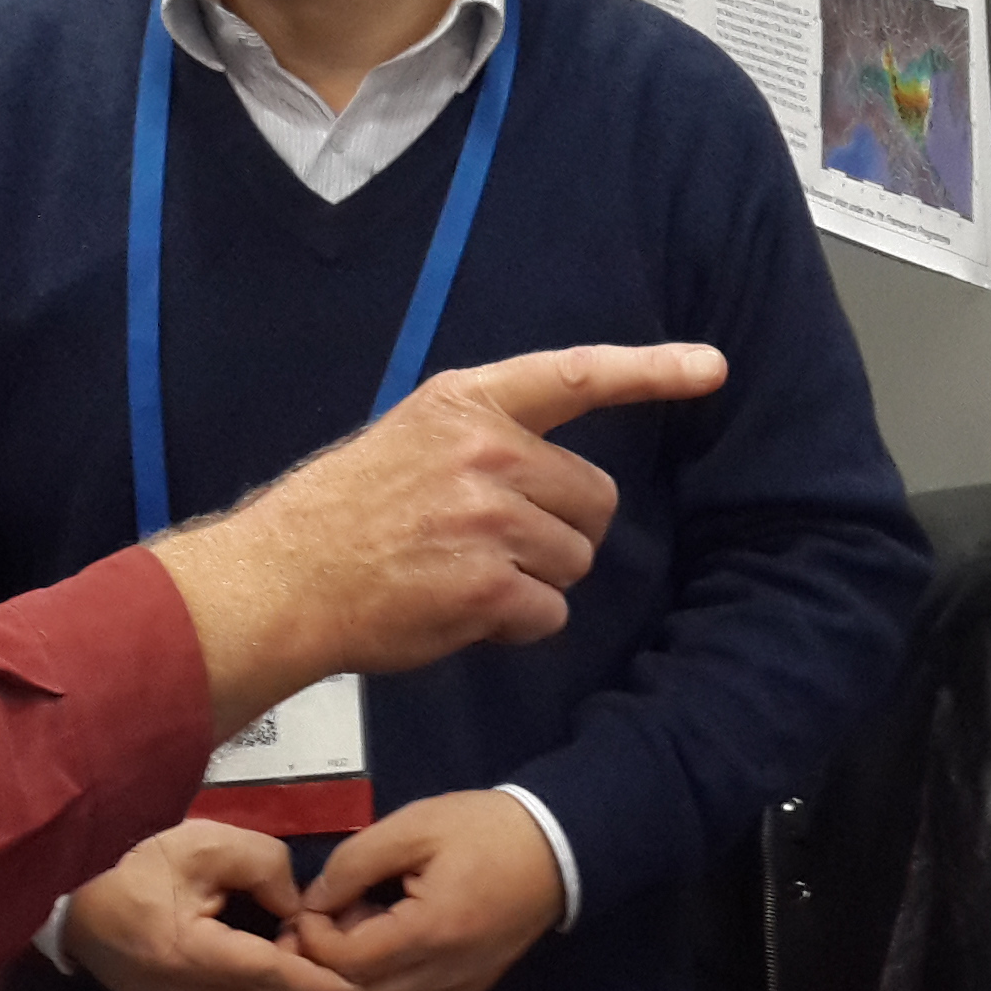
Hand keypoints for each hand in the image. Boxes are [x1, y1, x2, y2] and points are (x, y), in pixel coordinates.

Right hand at [63, 821, 358, 990]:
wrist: (79, 906)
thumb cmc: (140, 870)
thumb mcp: (203, 844)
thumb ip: (262, 864)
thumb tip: (295, 905)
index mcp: (190, 952)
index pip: (268, 975)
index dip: (315, 983)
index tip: (352, 988)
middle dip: (296, 976)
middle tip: (294, 934)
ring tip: (269, 951)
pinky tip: (247, 976)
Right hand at [151, 343, 726, 736]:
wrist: (280, 580)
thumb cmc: (344, 514)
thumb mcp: (411, 438)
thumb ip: (485, 438)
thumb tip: (556, 477)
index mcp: (466, 401)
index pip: (576, 375)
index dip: (651, 370)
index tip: (711, 366)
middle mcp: (484, 449)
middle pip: (593, 499)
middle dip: (561, 530)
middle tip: (491, 544)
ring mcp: (487, 517)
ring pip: (574, 559)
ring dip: (535, 580)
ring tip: (463, 575)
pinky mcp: (485, 585)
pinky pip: (547, 611)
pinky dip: (515, 624)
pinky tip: (462, 612)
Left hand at [293, 790, 564, 990]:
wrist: (557, 845)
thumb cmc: (485, 828)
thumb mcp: (414, 825)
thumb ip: (354, 863)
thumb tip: (313, 901)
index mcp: (432, 930)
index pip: (347, 962)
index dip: (313, 938)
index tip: (311, 905)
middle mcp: (446, 973)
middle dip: (327, 964)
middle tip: (329, 918)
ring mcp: (461, 986)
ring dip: (353, 980)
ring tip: (359, 929)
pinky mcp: (470, 987)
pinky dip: (381, 987)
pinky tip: (387, 943)